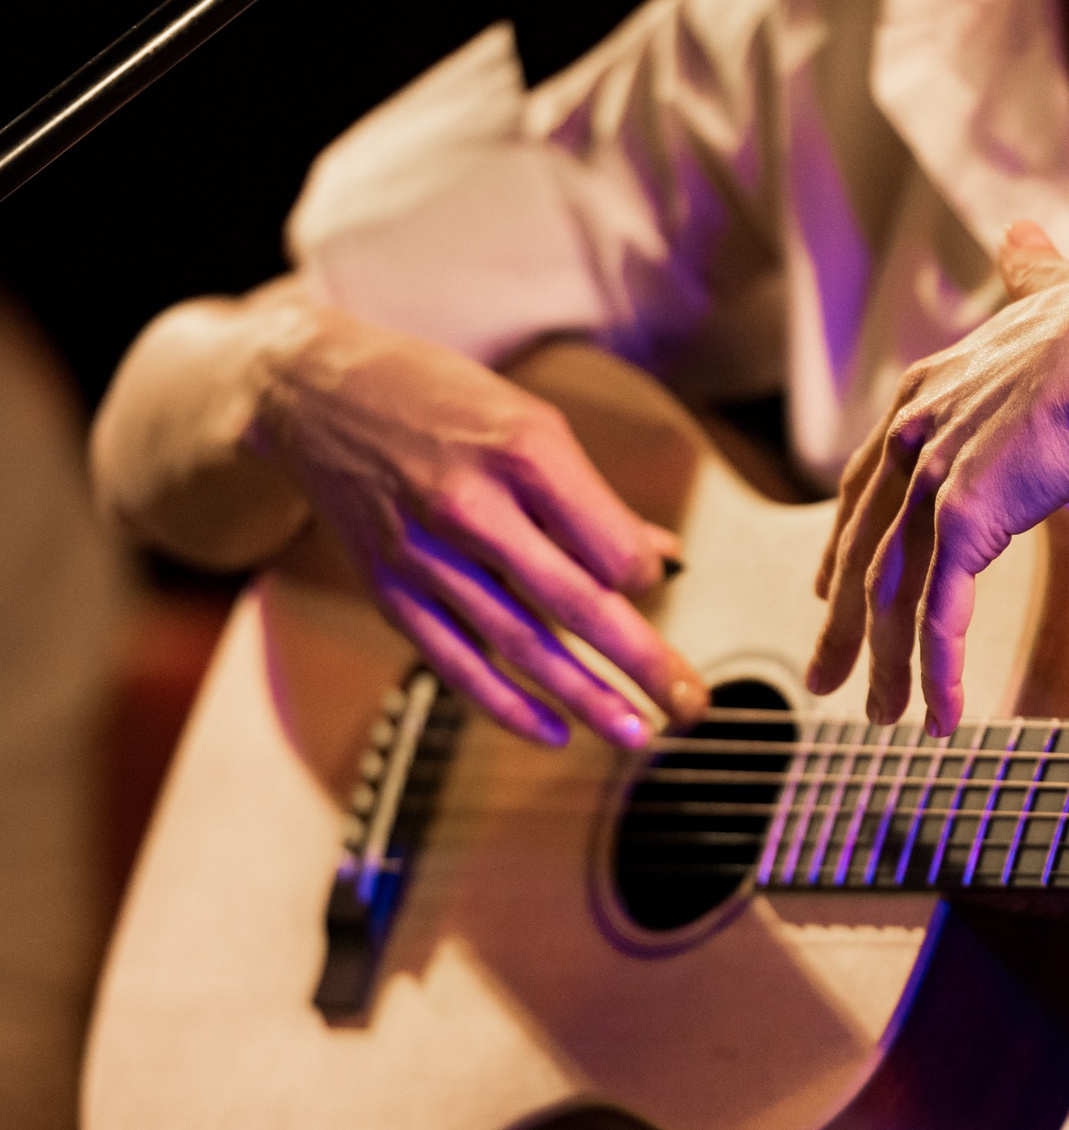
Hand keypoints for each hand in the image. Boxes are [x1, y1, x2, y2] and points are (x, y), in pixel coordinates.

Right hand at [247, 291, 705, 748]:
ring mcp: (425, 555)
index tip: (655, 585)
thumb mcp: (529, 421)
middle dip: (644, 662)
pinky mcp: (390, 590)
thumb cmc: (439, 400)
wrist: (314, 395)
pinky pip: (456, 662)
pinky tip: (553, 733)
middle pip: (577, 604)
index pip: (611, 546)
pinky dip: (507, 705)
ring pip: (521, 644)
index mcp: (524, 453)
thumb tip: (663, 557)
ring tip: (639, 734)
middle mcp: (473, 507)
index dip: (646, 577)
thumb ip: (594, 498)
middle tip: (691, 705)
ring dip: (587, 698)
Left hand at [806, 223, 1068, 734]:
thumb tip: (1021, 237)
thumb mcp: (1051, 292)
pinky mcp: (966, 519)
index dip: (846, 541)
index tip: (832, 587)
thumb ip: (1028, 274)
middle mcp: (913, 433)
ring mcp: (934, 478)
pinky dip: (938, 673)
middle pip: (864, 548)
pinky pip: (942, 615)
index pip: (864, 481)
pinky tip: (942, 722)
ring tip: (881, 720)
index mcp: (924, 388)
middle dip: (843, 623)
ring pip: (891, 594)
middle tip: (824, 679)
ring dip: (886, 665)